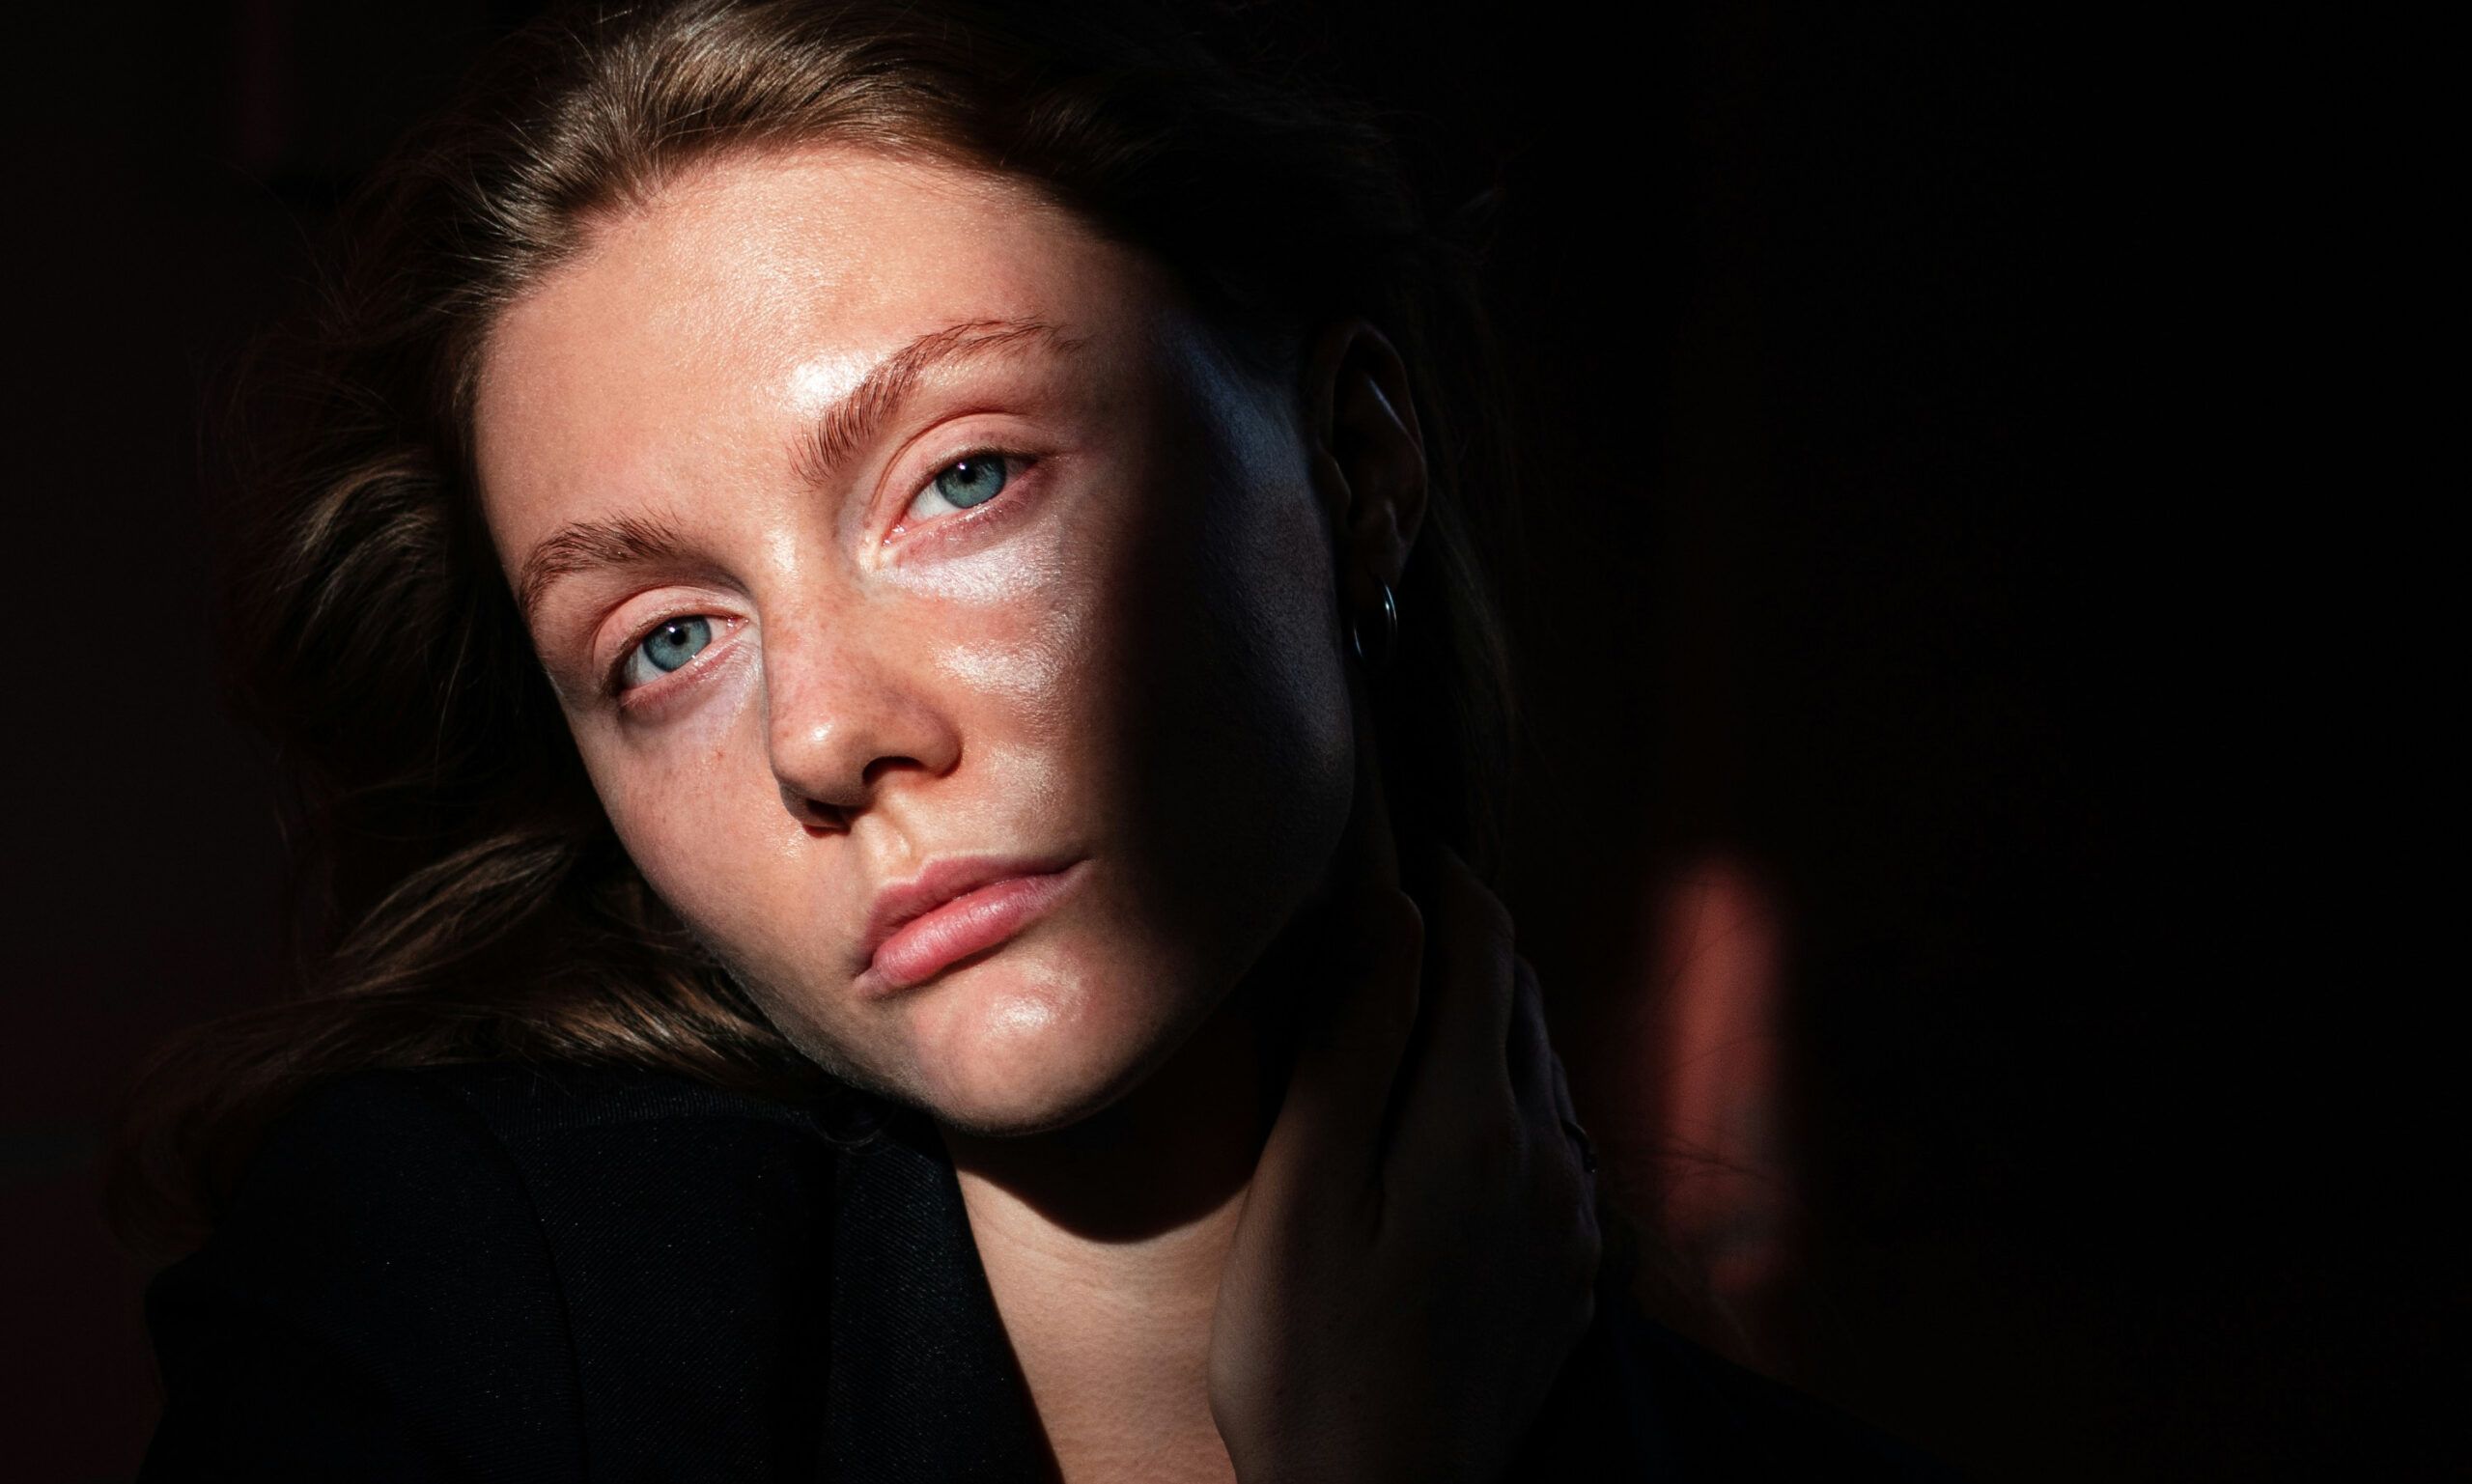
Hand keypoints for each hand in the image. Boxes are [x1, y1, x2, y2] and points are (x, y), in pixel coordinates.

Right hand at [1206, 694, 1601, 1482]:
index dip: (1441, 877)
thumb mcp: (1304, 1192)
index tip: (1397, 843)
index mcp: (1477, 1121)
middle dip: (1466, 937)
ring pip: (1541, 1066)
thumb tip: (1392, 906)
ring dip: (1488, 1014)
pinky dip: (1505, 1093)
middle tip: (1398, 906)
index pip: (1483, 943)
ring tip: (1416, 996)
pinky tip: (1450, 1119)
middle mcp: (1549, 1156)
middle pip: (1520, 996)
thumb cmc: (1307, 1357)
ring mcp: (1573, 1218)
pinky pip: (1552, 1139)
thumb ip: (1355, 1040)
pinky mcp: (1575, 1271)